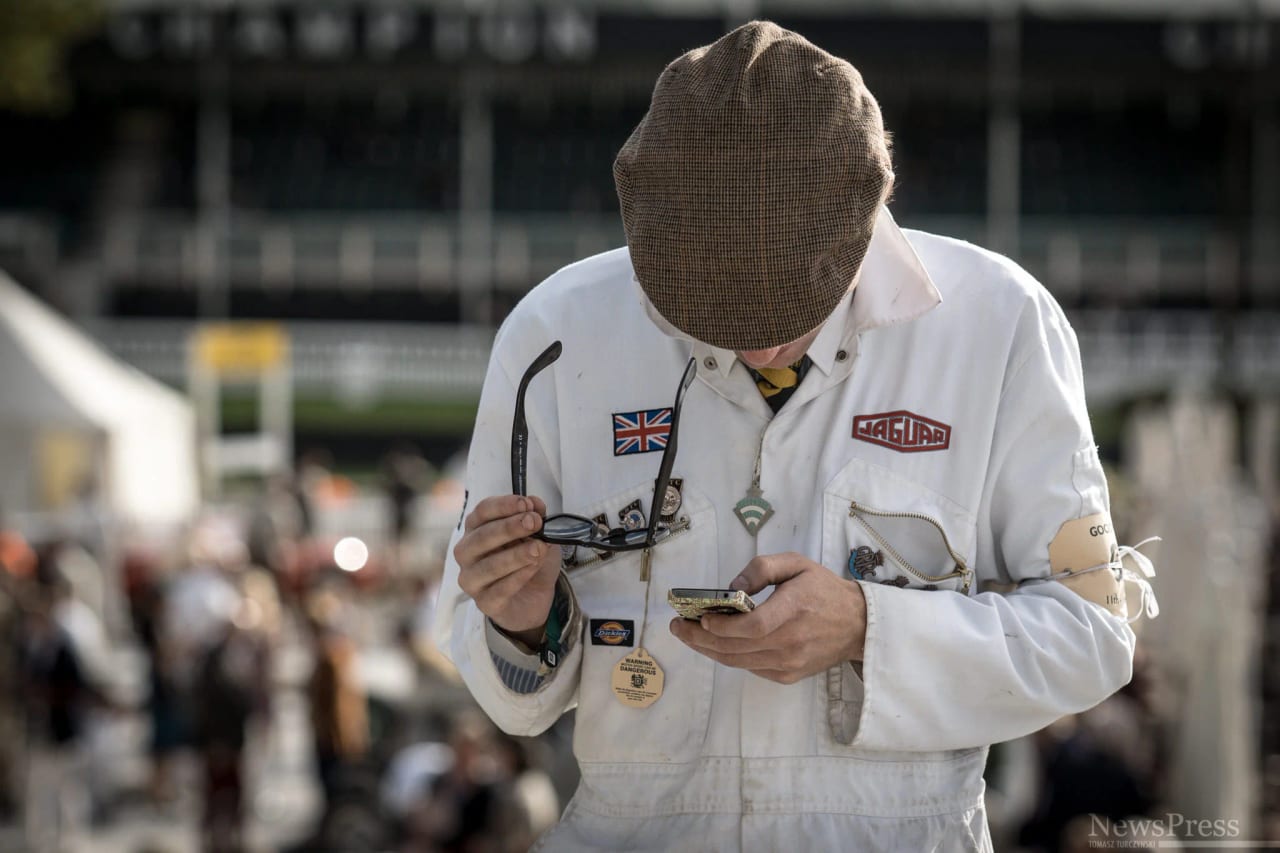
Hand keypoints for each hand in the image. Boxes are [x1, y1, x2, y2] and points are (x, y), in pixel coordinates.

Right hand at [453, 495, 561, 644]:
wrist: (535, 596)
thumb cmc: (529, 559)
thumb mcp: (539, 534)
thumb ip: (536, 517)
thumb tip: (535, 502)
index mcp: (476, 529)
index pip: (482, 512)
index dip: (503, 506)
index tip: (526, 504)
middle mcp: (467, 553)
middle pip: (482, 537)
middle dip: (509, 528)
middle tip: (534, 523)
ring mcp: (472, 579)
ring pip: (488, 566)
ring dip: (515, 555)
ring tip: (538, 548)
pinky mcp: (484, 603)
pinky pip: (499, 590)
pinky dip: (518, 577)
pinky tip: (533, 568)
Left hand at [669, 551, 865, 683]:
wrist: (857, 625)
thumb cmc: (823, 590)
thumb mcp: (797, 564)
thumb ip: (762, 568)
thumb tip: (731, 587)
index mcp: (794, 609)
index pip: (753, 626)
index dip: (723, 626)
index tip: (701, 618)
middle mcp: (791, 642)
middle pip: (736, 647)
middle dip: (700, 638)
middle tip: (678, 626)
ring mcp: (789, 663)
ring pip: (738, 661)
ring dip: (708, 650)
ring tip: (688, 636)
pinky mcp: (788, 676)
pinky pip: (750, 668)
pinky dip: (729, 657)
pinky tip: (715, 644)